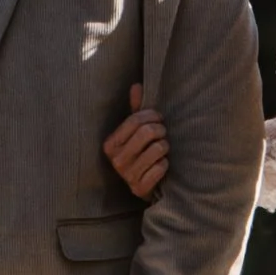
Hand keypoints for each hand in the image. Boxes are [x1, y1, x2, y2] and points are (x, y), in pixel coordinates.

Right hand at [102, 82, 169, 199]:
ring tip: (162, 149)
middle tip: (163, 133)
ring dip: (165, 147)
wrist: (144, 186)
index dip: (152, 115)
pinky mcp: (140, 189)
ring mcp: (127, 176)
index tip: (159, 118)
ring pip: (158, 149)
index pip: (135, 120)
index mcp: (110, 144)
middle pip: (147, 132)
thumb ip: (135, 110)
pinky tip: (161, 166)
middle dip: (161, 130)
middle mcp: (115, 160)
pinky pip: (161, 168)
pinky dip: (165, 165)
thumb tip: (137, 86)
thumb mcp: (134, 132)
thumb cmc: (140, 153)